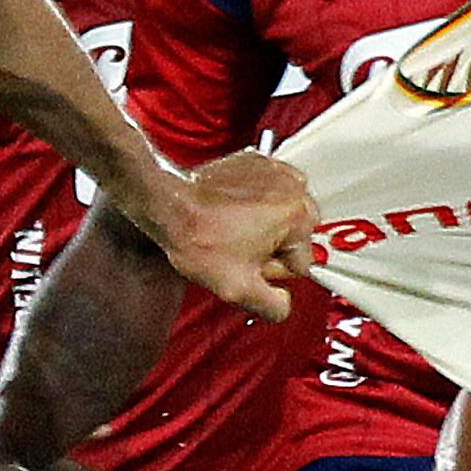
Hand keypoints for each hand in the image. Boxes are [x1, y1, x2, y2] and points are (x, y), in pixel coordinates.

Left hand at [151, 151, 317, 320]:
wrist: (169, 202)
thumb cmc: (198, 235)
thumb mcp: (238, 289)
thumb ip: (273, 307)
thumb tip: (282, 304)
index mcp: (298, 217)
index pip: (302, 263)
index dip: (272, 271)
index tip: (251, 265)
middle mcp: (293, 188)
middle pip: (296, 236)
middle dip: (272, 247)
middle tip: (240, 249)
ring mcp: (275, 171)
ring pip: (284, 215)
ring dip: (264, 225)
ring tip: (233, 230)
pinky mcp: (258, 162)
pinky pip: (268, 193)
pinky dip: (254, 203)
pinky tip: (231, 213)